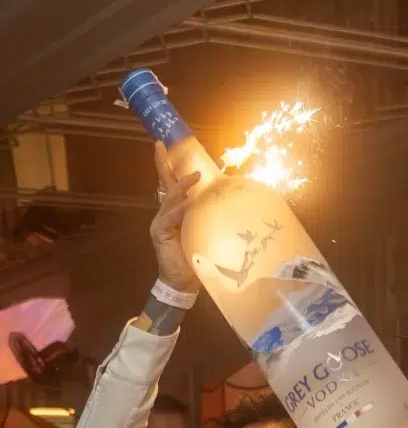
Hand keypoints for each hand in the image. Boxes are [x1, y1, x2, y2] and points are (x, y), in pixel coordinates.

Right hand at [150, 143, 200, 293]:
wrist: (182, 282)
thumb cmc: (196, 257)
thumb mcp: (205, 231)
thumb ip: (208, 215)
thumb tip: (227, 200)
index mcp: (176, 212)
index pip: (172, 185)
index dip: (169, 166)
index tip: (165, 145)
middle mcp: (166, 214)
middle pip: (164, 185)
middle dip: (163, 165)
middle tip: (161, 146)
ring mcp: (161, 223)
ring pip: (169, 199)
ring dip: (181, 187)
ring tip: (194, 177)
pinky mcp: (160, 233)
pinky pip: (169, 218)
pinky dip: (179, 210)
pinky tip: (187, 204)